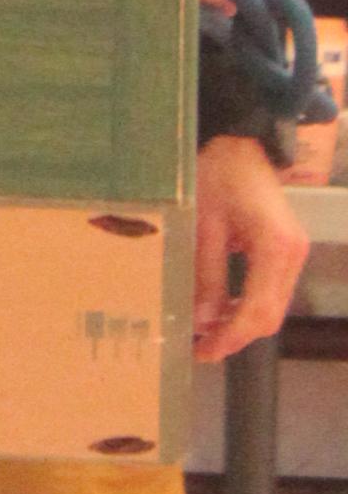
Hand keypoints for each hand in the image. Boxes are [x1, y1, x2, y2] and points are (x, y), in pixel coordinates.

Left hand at [193, 131, 308, 363]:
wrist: (239, 142)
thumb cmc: (217, 173)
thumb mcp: (202, 224)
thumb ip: (206, 274)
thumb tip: (202, 319)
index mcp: (276, 246)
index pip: (258, 310)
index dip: (231, 336)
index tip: (203, 351)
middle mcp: (293, 254)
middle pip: (270, 315)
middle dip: (235, 336)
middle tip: (199, 348)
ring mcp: (294, 253)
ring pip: (272, 306)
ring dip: (241, 324)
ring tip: (205, 333)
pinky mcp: (286, 250)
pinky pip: (271, 290)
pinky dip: (247, 305)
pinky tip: (220, 309)